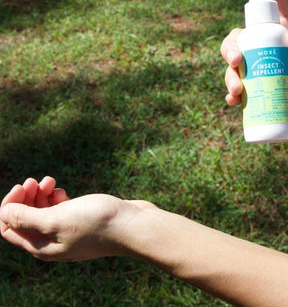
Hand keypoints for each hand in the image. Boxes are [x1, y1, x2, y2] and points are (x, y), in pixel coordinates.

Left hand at [0, 177, 154, 261]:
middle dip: (26, 197)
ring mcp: (68, 233)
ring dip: (41, 195)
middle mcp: (52, 243)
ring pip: (43, 212)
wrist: (134, 226)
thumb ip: (25, 218)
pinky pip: (60, 210)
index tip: (23, 186)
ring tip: (52, 181)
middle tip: (37, 180)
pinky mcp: (83, 223)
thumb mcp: (56, 219)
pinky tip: (63, 190)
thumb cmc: (97, 223)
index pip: (9, 227)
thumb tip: (3, 213)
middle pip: (25, 218)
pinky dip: (56, 198)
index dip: (10, 205)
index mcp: (42, 247)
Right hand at [220, 0, 287, 132]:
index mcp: (277, 33)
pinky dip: (231, 95)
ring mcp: (254, 69)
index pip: (270, 3)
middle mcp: (262, 48)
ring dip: (229, 76)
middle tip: (235, 61)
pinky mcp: (252, 90)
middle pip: (237, 39)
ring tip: (238, 91)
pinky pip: (234, 90)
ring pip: (231, 66)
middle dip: (229, 48)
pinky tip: (234, 101)